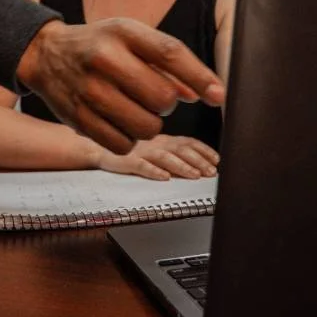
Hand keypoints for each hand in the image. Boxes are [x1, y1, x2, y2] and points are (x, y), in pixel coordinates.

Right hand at [16, 18, 224, 153]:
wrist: (45, 54)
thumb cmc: (99, 45)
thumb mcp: (131, 38)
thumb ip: (167, 63)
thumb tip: (201, 93)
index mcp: (123, 32)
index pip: (170, 53)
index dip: (199, 76)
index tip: (218, 95)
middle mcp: (105, 58)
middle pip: (163, 98)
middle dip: (167, 103)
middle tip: (153, 96)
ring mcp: (89, 90)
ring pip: (147, 126)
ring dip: (150, 123)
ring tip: (135, 109)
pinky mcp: (79, 119)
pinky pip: (124, 144)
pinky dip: (129, 138)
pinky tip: (119, 122)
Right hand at [97, 135, 218, 180]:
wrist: (99, 146)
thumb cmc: (131, 149)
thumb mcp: (157, 146)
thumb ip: (176, 150)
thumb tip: (204, 164)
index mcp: (164, 139)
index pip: (189, 142)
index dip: (204, 150)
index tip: (217, 160)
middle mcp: (155, 142)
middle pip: (180, 150)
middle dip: (198, 161)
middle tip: (210, 171)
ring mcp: (141, 151)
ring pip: (164, 157)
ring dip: (181, 166)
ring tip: (194, 175)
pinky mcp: (126, 160)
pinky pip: (141, 166)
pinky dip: (153, 171)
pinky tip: (163, 178)